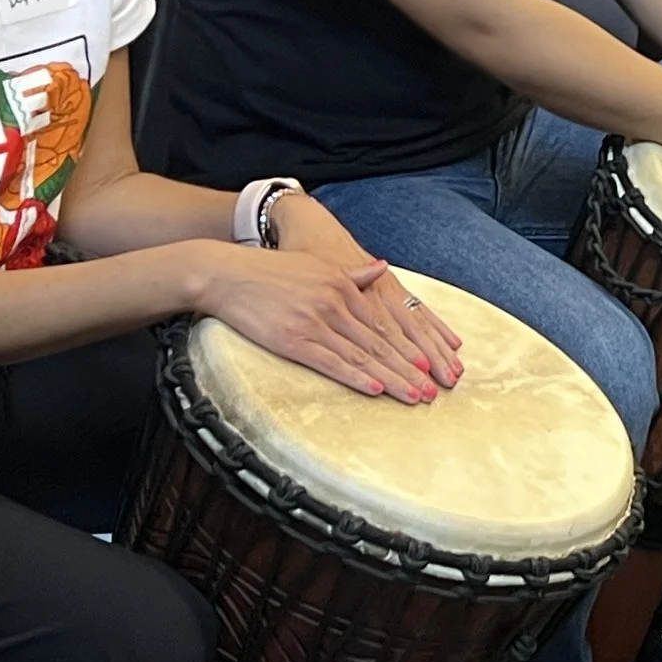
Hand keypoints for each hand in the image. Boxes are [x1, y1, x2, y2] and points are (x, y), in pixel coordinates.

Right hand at [269, 192, 464, 386]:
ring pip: (362, 355)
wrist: (229, 274)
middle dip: (409, 368)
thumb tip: (382, 267)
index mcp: (345, 286)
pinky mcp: (293, 340)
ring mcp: (316, 322)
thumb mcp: (320, 265)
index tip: (431, 364)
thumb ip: (354, 272)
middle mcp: (336, 304)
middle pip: (381, 342)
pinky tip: (374, 389)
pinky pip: (330, 363)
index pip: (386, 322)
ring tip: (413, 395)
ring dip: (391, 378)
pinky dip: (355, 377)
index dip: (411, 345)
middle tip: (432, 390)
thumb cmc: (273, 271)